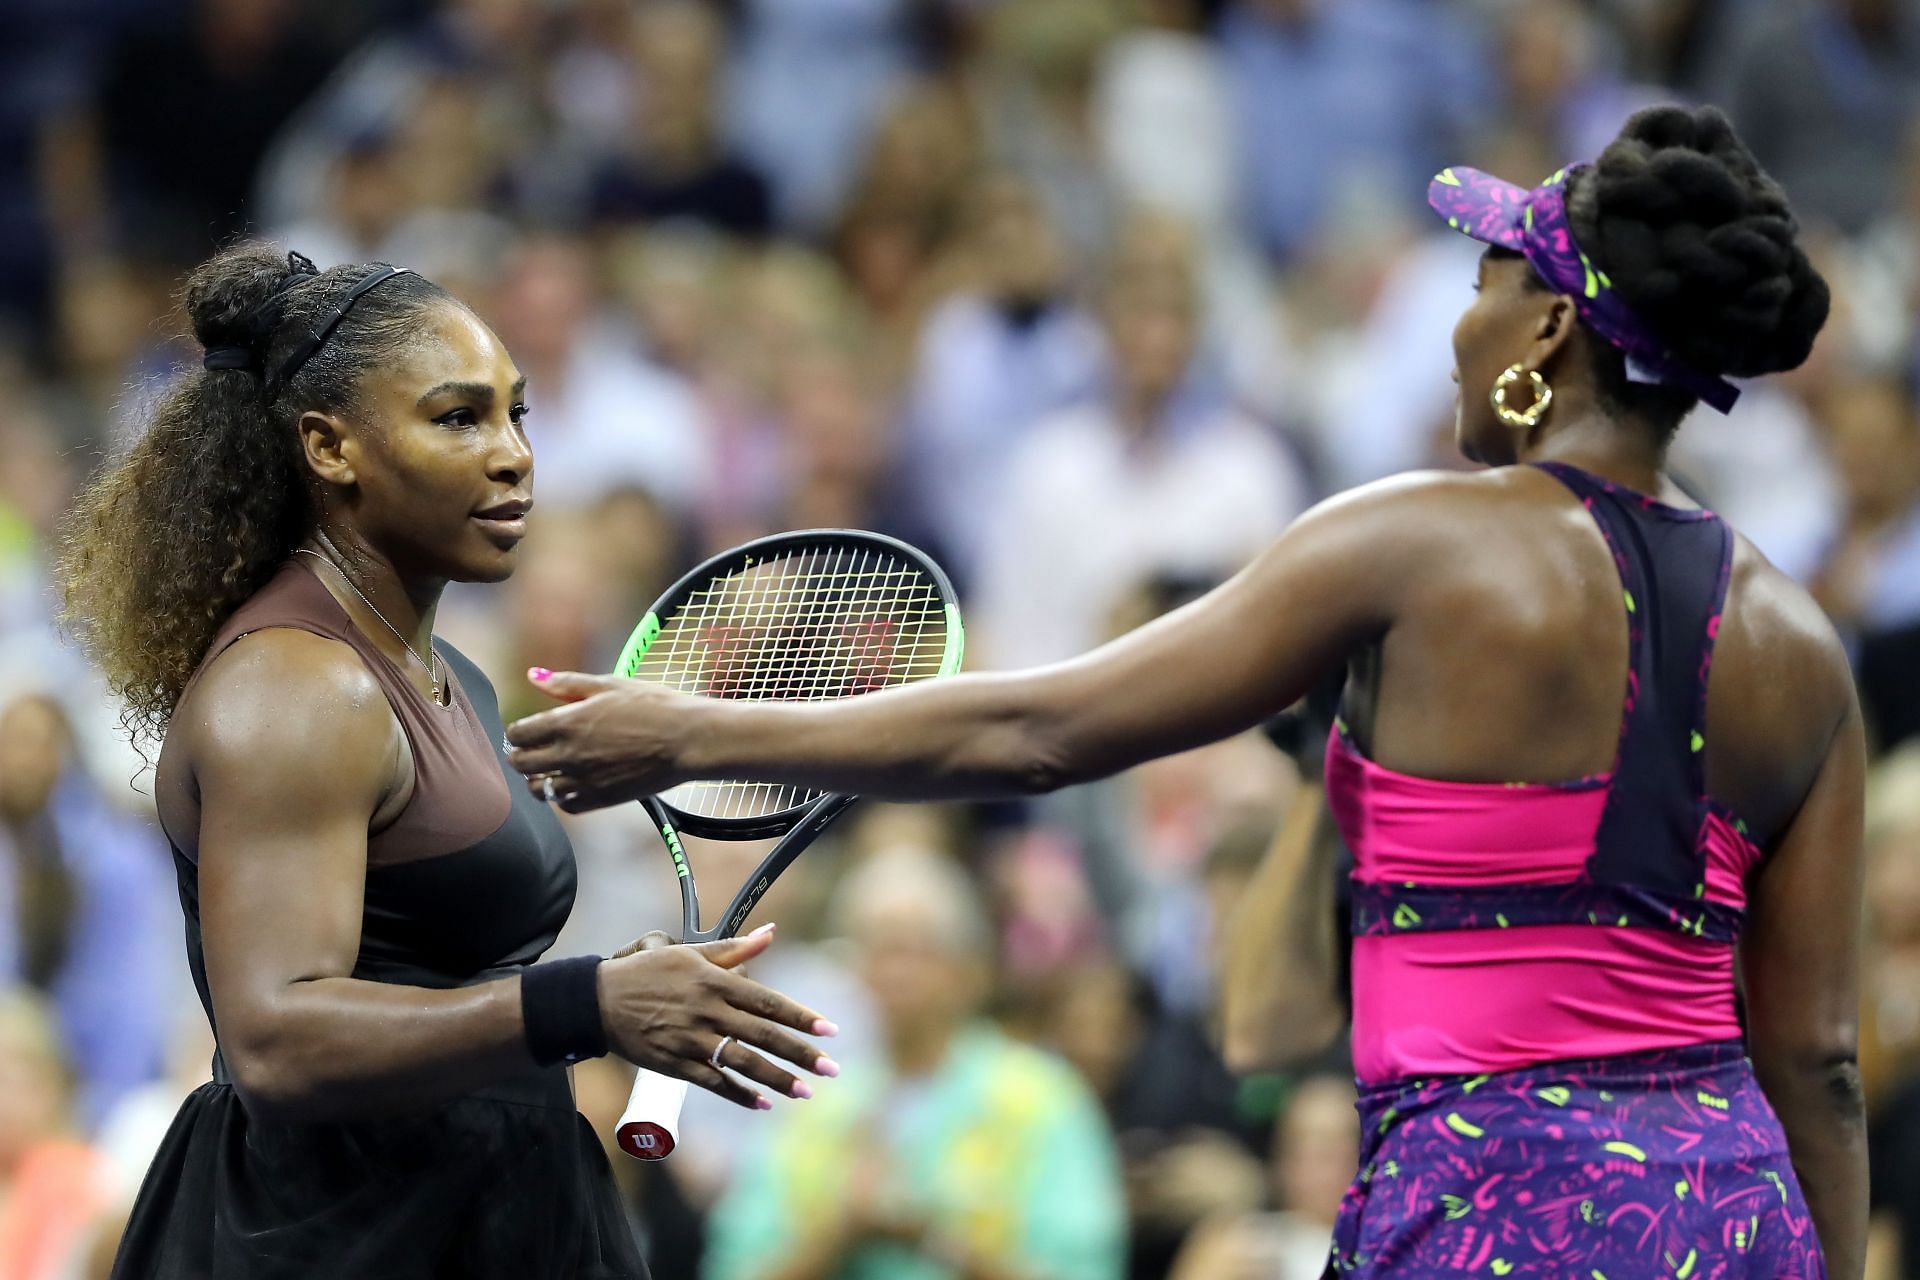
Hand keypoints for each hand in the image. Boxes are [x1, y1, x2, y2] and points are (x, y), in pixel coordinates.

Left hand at [506, 670, 700, 811]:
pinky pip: (567, 805)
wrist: (688, 739)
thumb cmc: (654, 705)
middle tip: (531, 751)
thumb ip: (567, 683)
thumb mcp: (610, 685)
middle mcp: (569, 754)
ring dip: (538, 780)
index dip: (517, 731)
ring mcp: (584, 780)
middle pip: (521, 764)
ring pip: (540, 790)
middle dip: (520, 756)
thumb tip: (533, 676)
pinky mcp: (602, 799)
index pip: (518, 734)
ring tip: (550, 770)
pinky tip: (574, 784)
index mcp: (567, 722)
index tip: (527, 729)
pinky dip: (564, 797)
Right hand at [597, 925, 839, 1108]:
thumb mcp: (690, 953)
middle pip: (763, 1035)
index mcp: (714, 982)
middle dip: (800, 1054)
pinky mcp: (674, 1063)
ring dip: (776, 1079)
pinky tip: (761, 1104)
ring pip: (742, 1062)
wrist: (597, 1000)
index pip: (768, 1002)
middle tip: (831, 1070)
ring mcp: (691, 1039)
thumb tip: (770, 932)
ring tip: (805, 1092)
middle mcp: (707, 1011)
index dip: (801, 1017)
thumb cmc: (648, 973)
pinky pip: (713, 1082)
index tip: (829, 1031)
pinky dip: (738, 1094)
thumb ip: (733, 949)